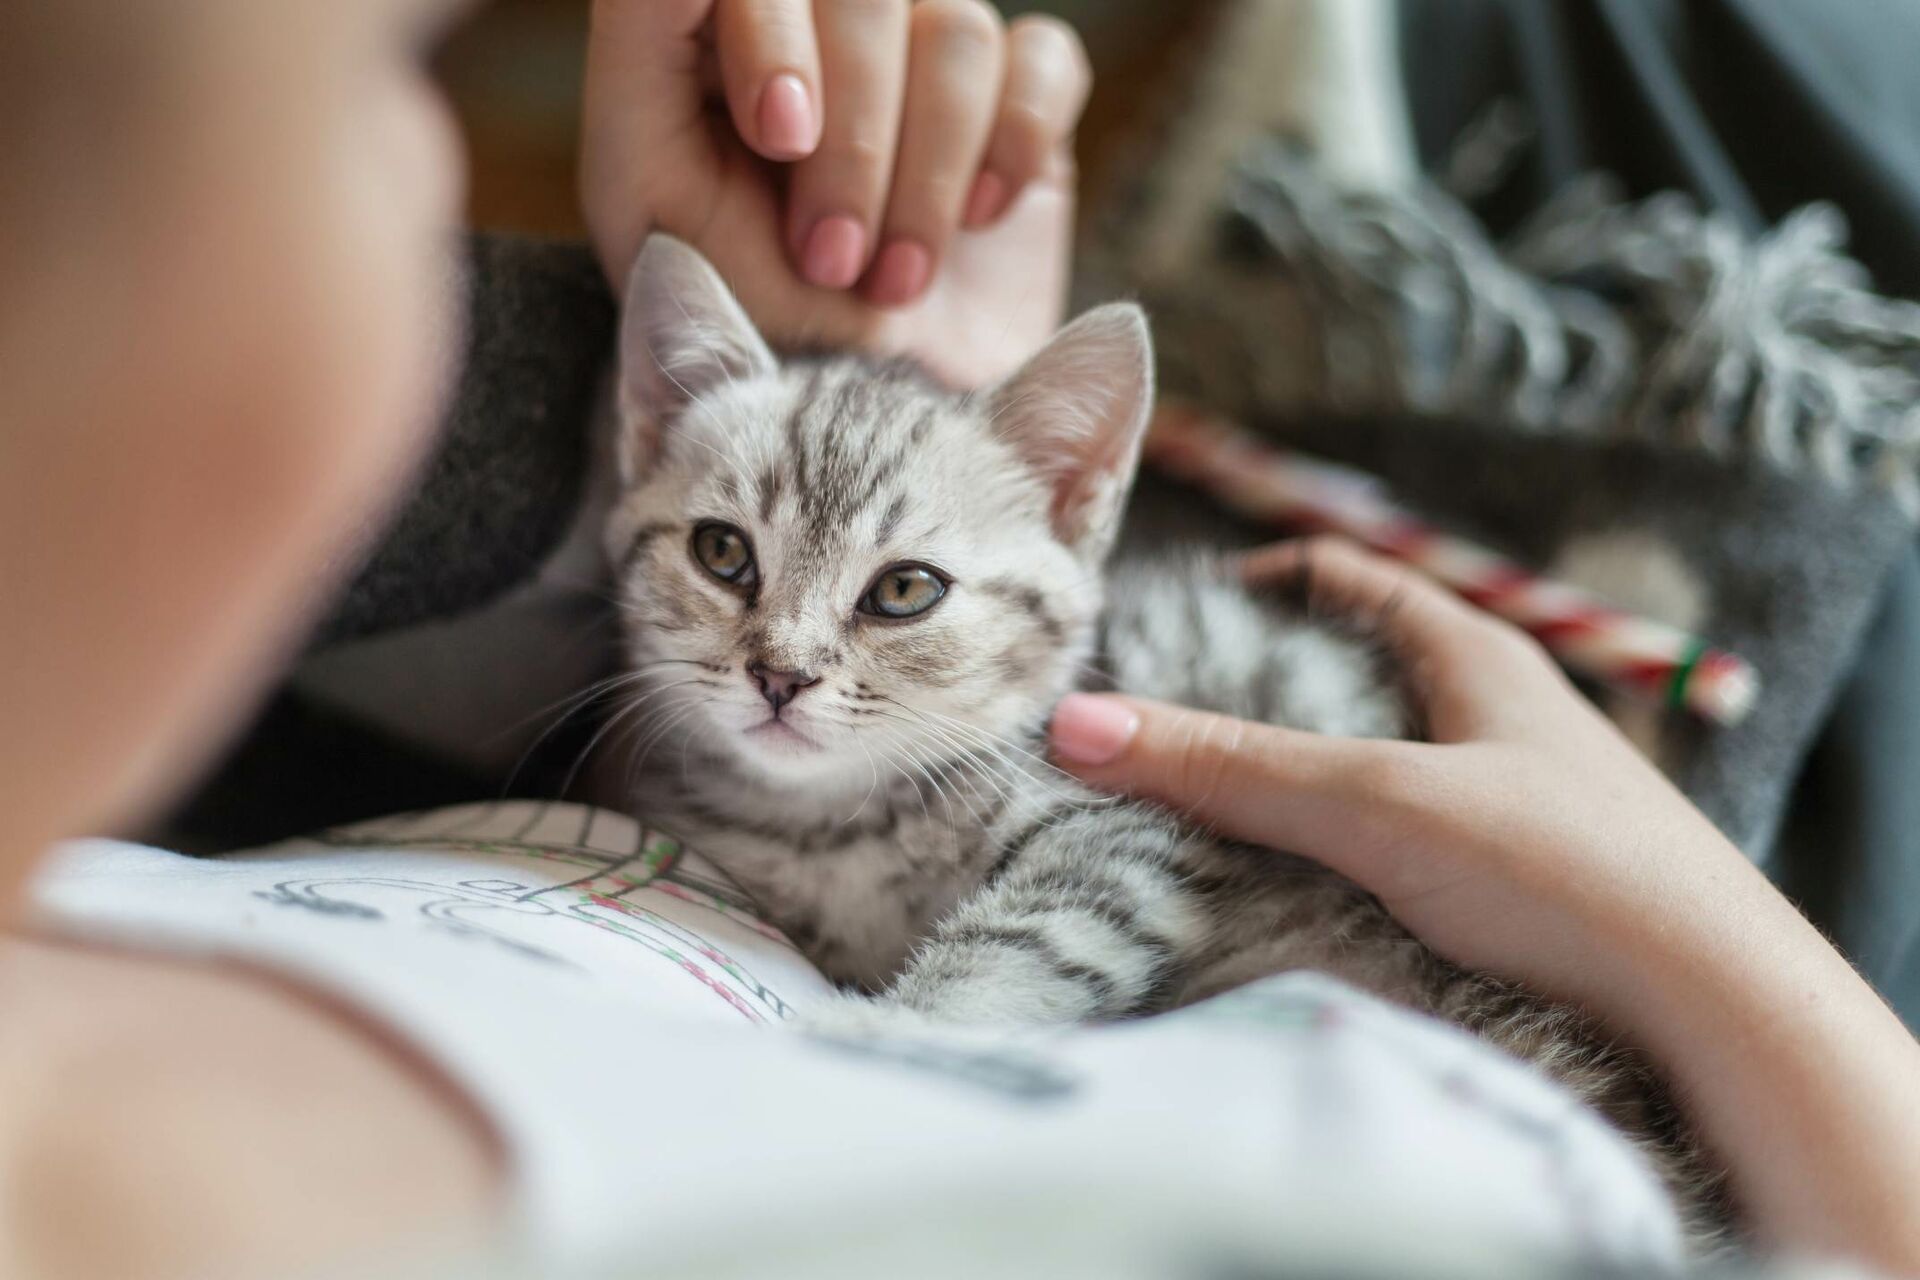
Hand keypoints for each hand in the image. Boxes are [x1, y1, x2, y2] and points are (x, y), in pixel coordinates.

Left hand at [581, 0, 1091, 387]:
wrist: (859, 431)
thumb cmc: (738, 312)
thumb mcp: (650, 189)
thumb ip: (642, 46)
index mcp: (726, 23)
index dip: (779, 32)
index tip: (780, 137)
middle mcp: (832, 20)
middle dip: (857, 144)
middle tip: (831, 263)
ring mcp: (929, 53)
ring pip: (960, 33)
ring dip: (928, 175)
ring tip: (896, 280)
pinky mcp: (1018, 97)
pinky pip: (1045, 63)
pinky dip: (1014, 145)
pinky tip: (978, 221)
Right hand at [1049, 535, 1764, 1010]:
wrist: (1715, 1005)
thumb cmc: (1563, 870)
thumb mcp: (1377, 803)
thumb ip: (1229, 766)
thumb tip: (1076, 725)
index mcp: (1472, 652)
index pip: (1342, 577)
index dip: (1250, 585)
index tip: (1165, 626)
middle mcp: (1491, 712)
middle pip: (1344, 674)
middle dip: (1249, 697)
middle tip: (1158, 732)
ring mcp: (1505, 796)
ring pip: (1367, 764)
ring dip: (1286, 782)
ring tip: (1195, 814)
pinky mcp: (1509, 878)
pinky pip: (1393, 840)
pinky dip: (1330, 849)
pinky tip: (1284, 891)